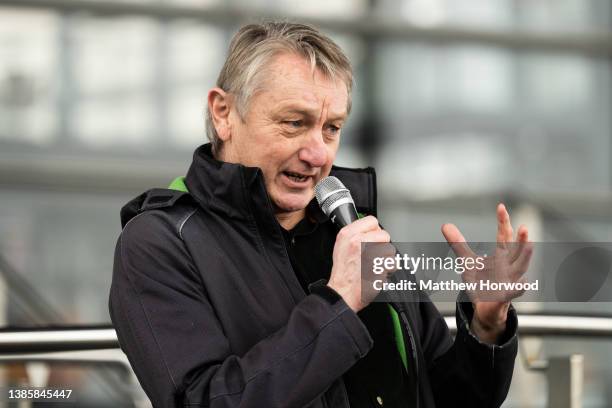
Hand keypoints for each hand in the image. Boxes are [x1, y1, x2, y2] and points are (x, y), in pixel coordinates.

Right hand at [327, 216, 393, 311]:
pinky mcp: (379, 266)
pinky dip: (388, 270)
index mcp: (347, 234)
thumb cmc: (342, 274)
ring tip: (374, 265)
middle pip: (384, 234)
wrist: (342, 293)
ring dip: (386, 258)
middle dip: (382, 245)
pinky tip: (377, 273)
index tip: (373, 239)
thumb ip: (354, 235)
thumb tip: (369, 230)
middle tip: (373, 255)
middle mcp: (358, 241)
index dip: (375, 231)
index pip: (371, 221)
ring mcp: (369, 253)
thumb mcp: (340, 247)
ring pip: (390, 249)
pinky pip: (392, 263)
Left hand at [441, 203, 532, 343]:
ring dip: (525, 258)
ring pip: (520, 268)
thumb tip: (445, 225)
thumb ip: (458, 243)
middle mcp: (508, 266)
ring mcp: (509, 281)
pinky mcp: (505, 296)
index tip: (501, 206)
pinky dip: (517, 288)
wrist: (485, 309)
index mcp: (501, 256)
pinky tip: (522, 283)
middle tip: (524, 226)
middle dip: (521, 239)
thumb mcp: (467, 261)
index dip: (503, 222)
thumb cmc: (481, 282)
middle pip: (516, 251)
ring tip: (530, 246)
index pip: (504, 236)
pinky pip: (513, 292)